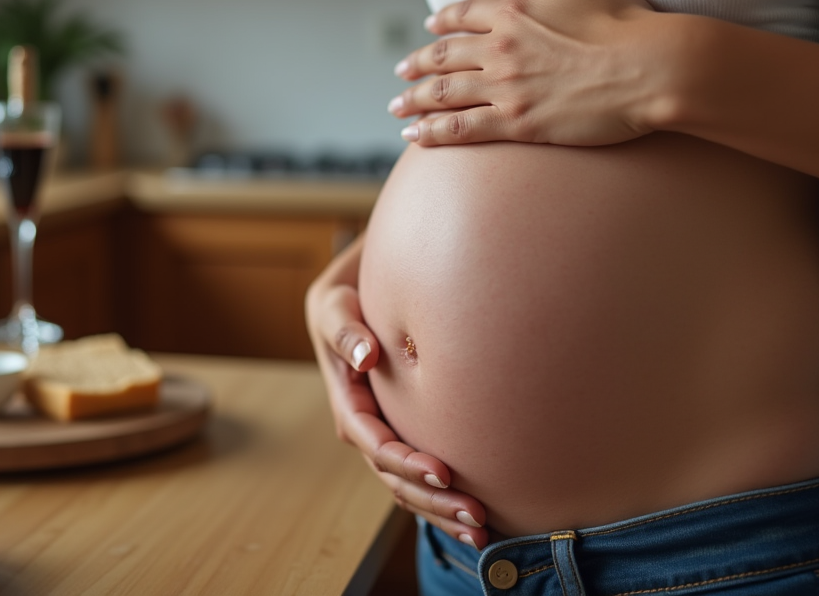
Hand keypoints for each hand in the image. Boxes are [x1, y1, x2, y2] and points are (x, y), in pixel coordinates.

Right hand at [305, 236, 489, 548]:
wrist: (362, 286)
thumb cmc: (348, 292)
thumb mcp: (334, 304)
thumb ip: (345, 329)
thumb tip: (366, 355)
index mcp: (347, 400)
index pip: (373, 442)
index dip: (404, 462)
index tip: (443, 473)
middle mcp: (366, 426)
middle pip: (394, 477)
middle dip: (432, 501)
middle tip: (476, 515)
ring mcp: (388, 434)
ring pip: (409, 488)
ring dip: (442, 513)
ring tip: (483, 531)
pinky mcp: (410, 433)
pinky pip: (425, 478)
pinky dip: (446, 501)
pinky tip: (482, 520)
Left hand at [390, 0, 674, 146]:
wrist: (652, 67)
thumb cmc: (625, 21)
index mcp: (512, 11)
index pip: (461, 14)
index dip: (441, 22)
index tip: (428, 29)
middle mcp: (500, 48)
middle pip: (442, 57)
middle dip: (416, 66)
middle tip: (400, 73)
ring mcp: (506, 88)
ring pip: (443, 94)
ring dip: (414, 101)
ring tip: (397, 108)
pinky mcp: (517, 124)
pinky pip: (461, 129)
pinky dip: (432, 133)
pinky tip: (415, 138)